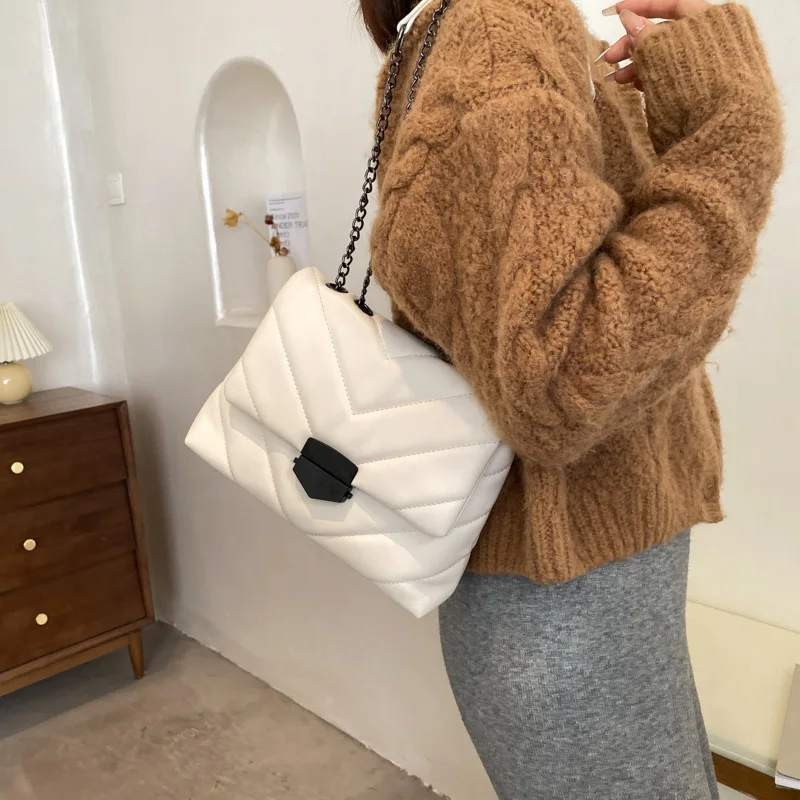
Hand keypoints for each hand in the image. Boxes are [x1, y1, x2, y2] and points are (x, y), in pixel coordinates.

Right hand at [598, 0, 713, 87]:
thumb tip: (627, 16)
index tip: (616, 12)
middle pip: (662, 33)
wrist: (725, 116)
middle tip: (609, 58)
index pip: (669, 3)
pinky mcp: (698, 83)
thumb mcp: (665, 50)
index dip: (640, 7)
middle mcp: (706, 37)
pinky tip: (635, 85)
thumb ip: (643, 33)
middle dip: (632, 44)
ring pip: (663, 57)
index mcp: (707, 19)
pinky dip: (651, 77)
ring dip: (636, 65)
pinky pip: (670, 74)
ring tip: (617, 79)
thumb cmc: (700, 78)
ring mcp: (703, 61)